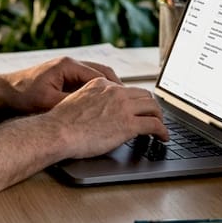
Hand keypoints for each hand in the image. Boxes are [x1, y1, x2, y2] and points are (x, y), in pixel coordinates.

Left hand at [0, 57, 121, 113]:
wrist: (4, 91)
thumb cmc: (23, 95)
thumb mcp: (48, 102)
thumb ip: (71, 104)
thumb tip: (93, 111)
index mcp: (69, 66)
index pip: (101, 75)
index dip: (115, 89)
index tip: (126, 101)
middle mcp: (70, 64)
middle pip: (103, 73)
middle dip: (116, 88)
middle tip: (127, 103)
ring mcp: (67, 69)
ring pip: (96, 77)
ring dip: (107, 89)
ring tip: (118, 105)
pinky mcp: (63, 76)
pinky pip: (86, 82)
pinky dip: (95, 91)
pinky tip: (100, 105)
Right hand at [41, 78, 167, 160]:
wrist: (58, 132)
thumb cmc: (61, 123)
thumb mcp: (76, 101)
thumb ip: (92, 101)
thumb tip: (98, 113)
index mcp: (101, 85)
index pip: (126, 89)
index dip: (135, 100)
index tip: (137, 108)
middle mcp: (115, 92)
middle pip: (143, 95)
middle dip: (151, 106)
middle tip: (153, 116)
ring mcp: (123, 107)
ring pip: (153, 107)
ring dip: (159, 117)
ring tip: (161, 127)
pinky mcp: (128, 124)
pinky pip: (154, 125)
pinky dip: (163, 131)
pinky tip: (163, 137)